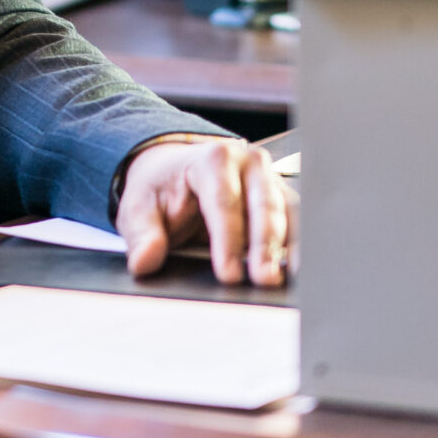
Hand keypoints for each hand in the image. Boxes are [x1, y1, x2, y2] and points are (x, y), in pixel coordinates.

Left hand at [115, 136, 294, 287]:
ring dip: (287, 246)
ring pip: (286, 210)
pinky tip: (295, 270)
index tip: (228, 273)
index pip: (222, 201)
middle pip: (262, 204)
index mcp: (211, 158)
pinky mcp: (281, 196)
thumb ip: (142, 235)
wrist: (174, 170)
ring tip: (283, 279)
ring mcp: (268, 177)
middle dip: (264, 244)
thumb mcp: (139, 208)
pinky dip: (298, 245)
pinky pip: (296, 220)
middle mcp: (247, 162)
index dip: (227, 240)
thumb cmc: (160, 188)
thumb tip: (145, 261)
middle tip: (263, 278)